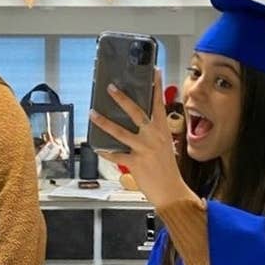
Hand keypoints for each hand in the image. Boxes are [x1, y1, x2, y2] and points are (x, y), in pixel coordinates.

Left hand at [89, 68, 196, 209]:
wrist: (172, 192)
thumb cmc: (168, 170)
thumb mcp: (166, 146)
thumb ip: (154, 134)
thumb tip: (141, 124)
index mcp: (163, 131)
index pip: (159, 104)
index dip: (157, 87)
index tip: (154, 72)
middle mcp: (153, 137)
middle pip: (136, 112)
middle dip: (122, 99)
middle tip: (110, 88)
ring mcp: (144, 149)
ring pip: (120, 132)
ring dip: (104, 122)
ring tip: (93, 113)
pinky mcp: (135, 163)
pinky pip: (116, 155)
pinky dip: (106, 152)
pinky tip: (98, 148)